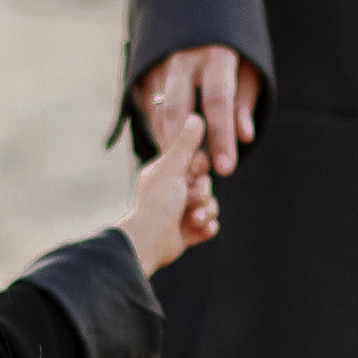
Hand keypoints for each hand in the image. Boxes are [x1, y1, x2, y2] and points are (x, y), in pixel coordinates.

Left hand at [122, 112, 217, 279]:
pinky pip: (209, 226)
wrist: (147, 242)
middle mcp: (173, 191)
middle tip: (189, 200)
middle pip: (206, 185)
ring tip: (192, 219)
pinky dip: (205, 228)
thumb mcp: (172, 168)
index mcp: (166, 173)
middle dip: (202, 194)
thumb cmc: (156, 203)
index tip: (193, 173)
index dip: (200, 169)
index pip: (196, 163)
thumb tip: (195, 116)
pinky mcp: (186, 232)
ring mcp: (179, 213)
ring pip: (209, 206)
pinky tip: (196, 230)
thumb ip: (185, 143)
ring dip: (205, 213)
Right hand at [135, 45, 255, 177]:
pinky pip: (147, 111)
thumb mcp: (248, 70)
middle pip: (177, 110)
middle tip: (196, 173)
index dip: (221, 137)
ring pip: (158, 113)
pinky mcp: (142, 74)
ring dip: (169, 143)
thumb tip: (245, 137)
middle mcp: (182, 59)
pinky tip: (172, 147)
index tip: (226, 168)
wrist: (198, 20)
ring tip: (185, 167)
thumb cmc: (230, 52)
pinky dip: (159, 133)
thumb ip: (244, 103)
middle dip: (184, 146)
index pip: (216, 100)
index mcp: (215, 55)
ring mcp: (158, 65)